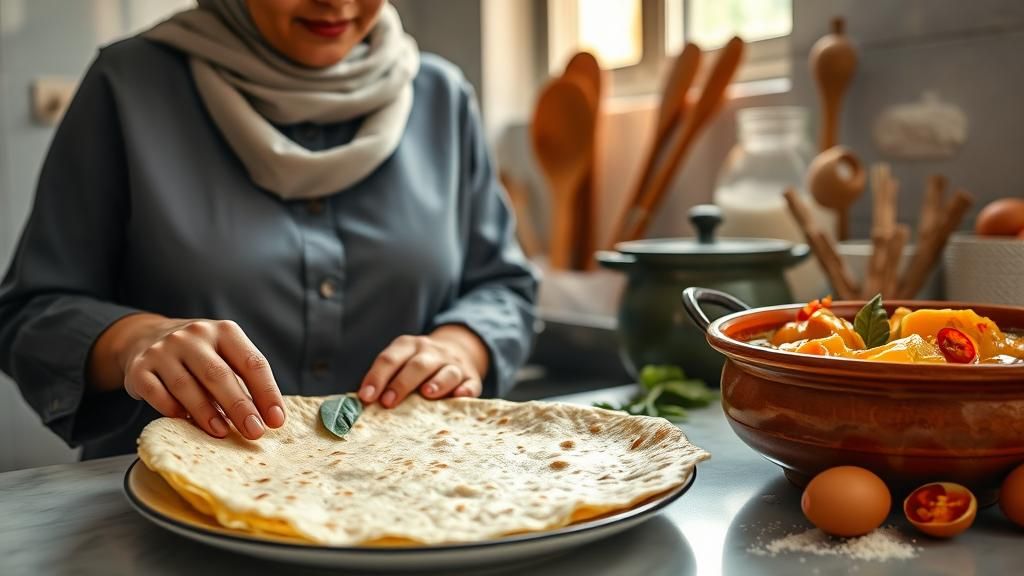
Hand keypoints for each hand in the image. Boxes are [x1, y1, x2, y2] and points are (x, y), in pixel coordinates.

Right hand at [88, 314, 285, 439]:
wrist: (147, 338)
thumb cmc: (200, 356)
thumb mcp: (225, 355)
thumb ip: (244, 381)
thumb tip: (266, 419)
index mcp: (225, 331)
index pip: (252, 362)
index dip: (267, 393)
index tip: (276, 420)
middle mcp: (193, 336)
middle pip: (219, 375)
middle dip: (239, 406)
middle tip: (254, 432)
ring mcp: (163, 350)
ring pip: (187, 386)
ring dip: (206, 413)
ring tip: (222, 433)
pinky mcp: (139, 369)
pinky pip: (157, 394)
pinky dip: (173, 411)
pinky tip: (186, 423)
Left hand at [358, 325, 488, 407]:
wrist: (459, 350)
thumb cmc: (419, 367)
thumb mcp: (401, 362)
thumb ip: (384, 379)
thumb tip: (360, 404)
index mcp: (409, 346)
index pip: (390, 359)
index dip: (376, 377)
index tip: (366, 397)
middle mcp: (432, 352)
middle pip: (418, 364)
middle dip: (402, 383)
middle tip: (388, 402)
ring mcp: (454, 364)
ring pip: (447, 371)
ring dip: (437, 382)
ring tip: (426, 394)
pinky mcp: (471, 378)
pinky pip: (470, 383)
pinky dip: (465, 390)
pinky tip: (459, 396)